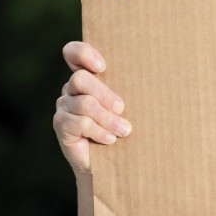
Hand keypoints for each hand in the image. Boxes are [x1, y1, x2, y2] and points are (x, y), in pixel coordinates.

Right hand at [53, 40, 131, 175]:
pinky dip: (99, 131)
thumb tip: (154, 82)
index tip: (102, 66)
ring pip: (84, 103)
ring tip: (124, 130)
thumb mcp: (126, 109)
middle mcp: (72, 88)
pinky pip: (80, 123)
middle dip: (105, 94)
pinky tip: (110, 140)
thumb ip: (127, 94)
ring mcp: (64, 106)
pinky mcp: (61, 124)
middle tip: (122, 108)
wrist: (109, 163)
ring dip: (107, 118)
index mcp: (87, 77)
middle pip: (81, 79)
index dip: (83, 54)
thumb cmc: (122, 129)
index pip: (73, 53)